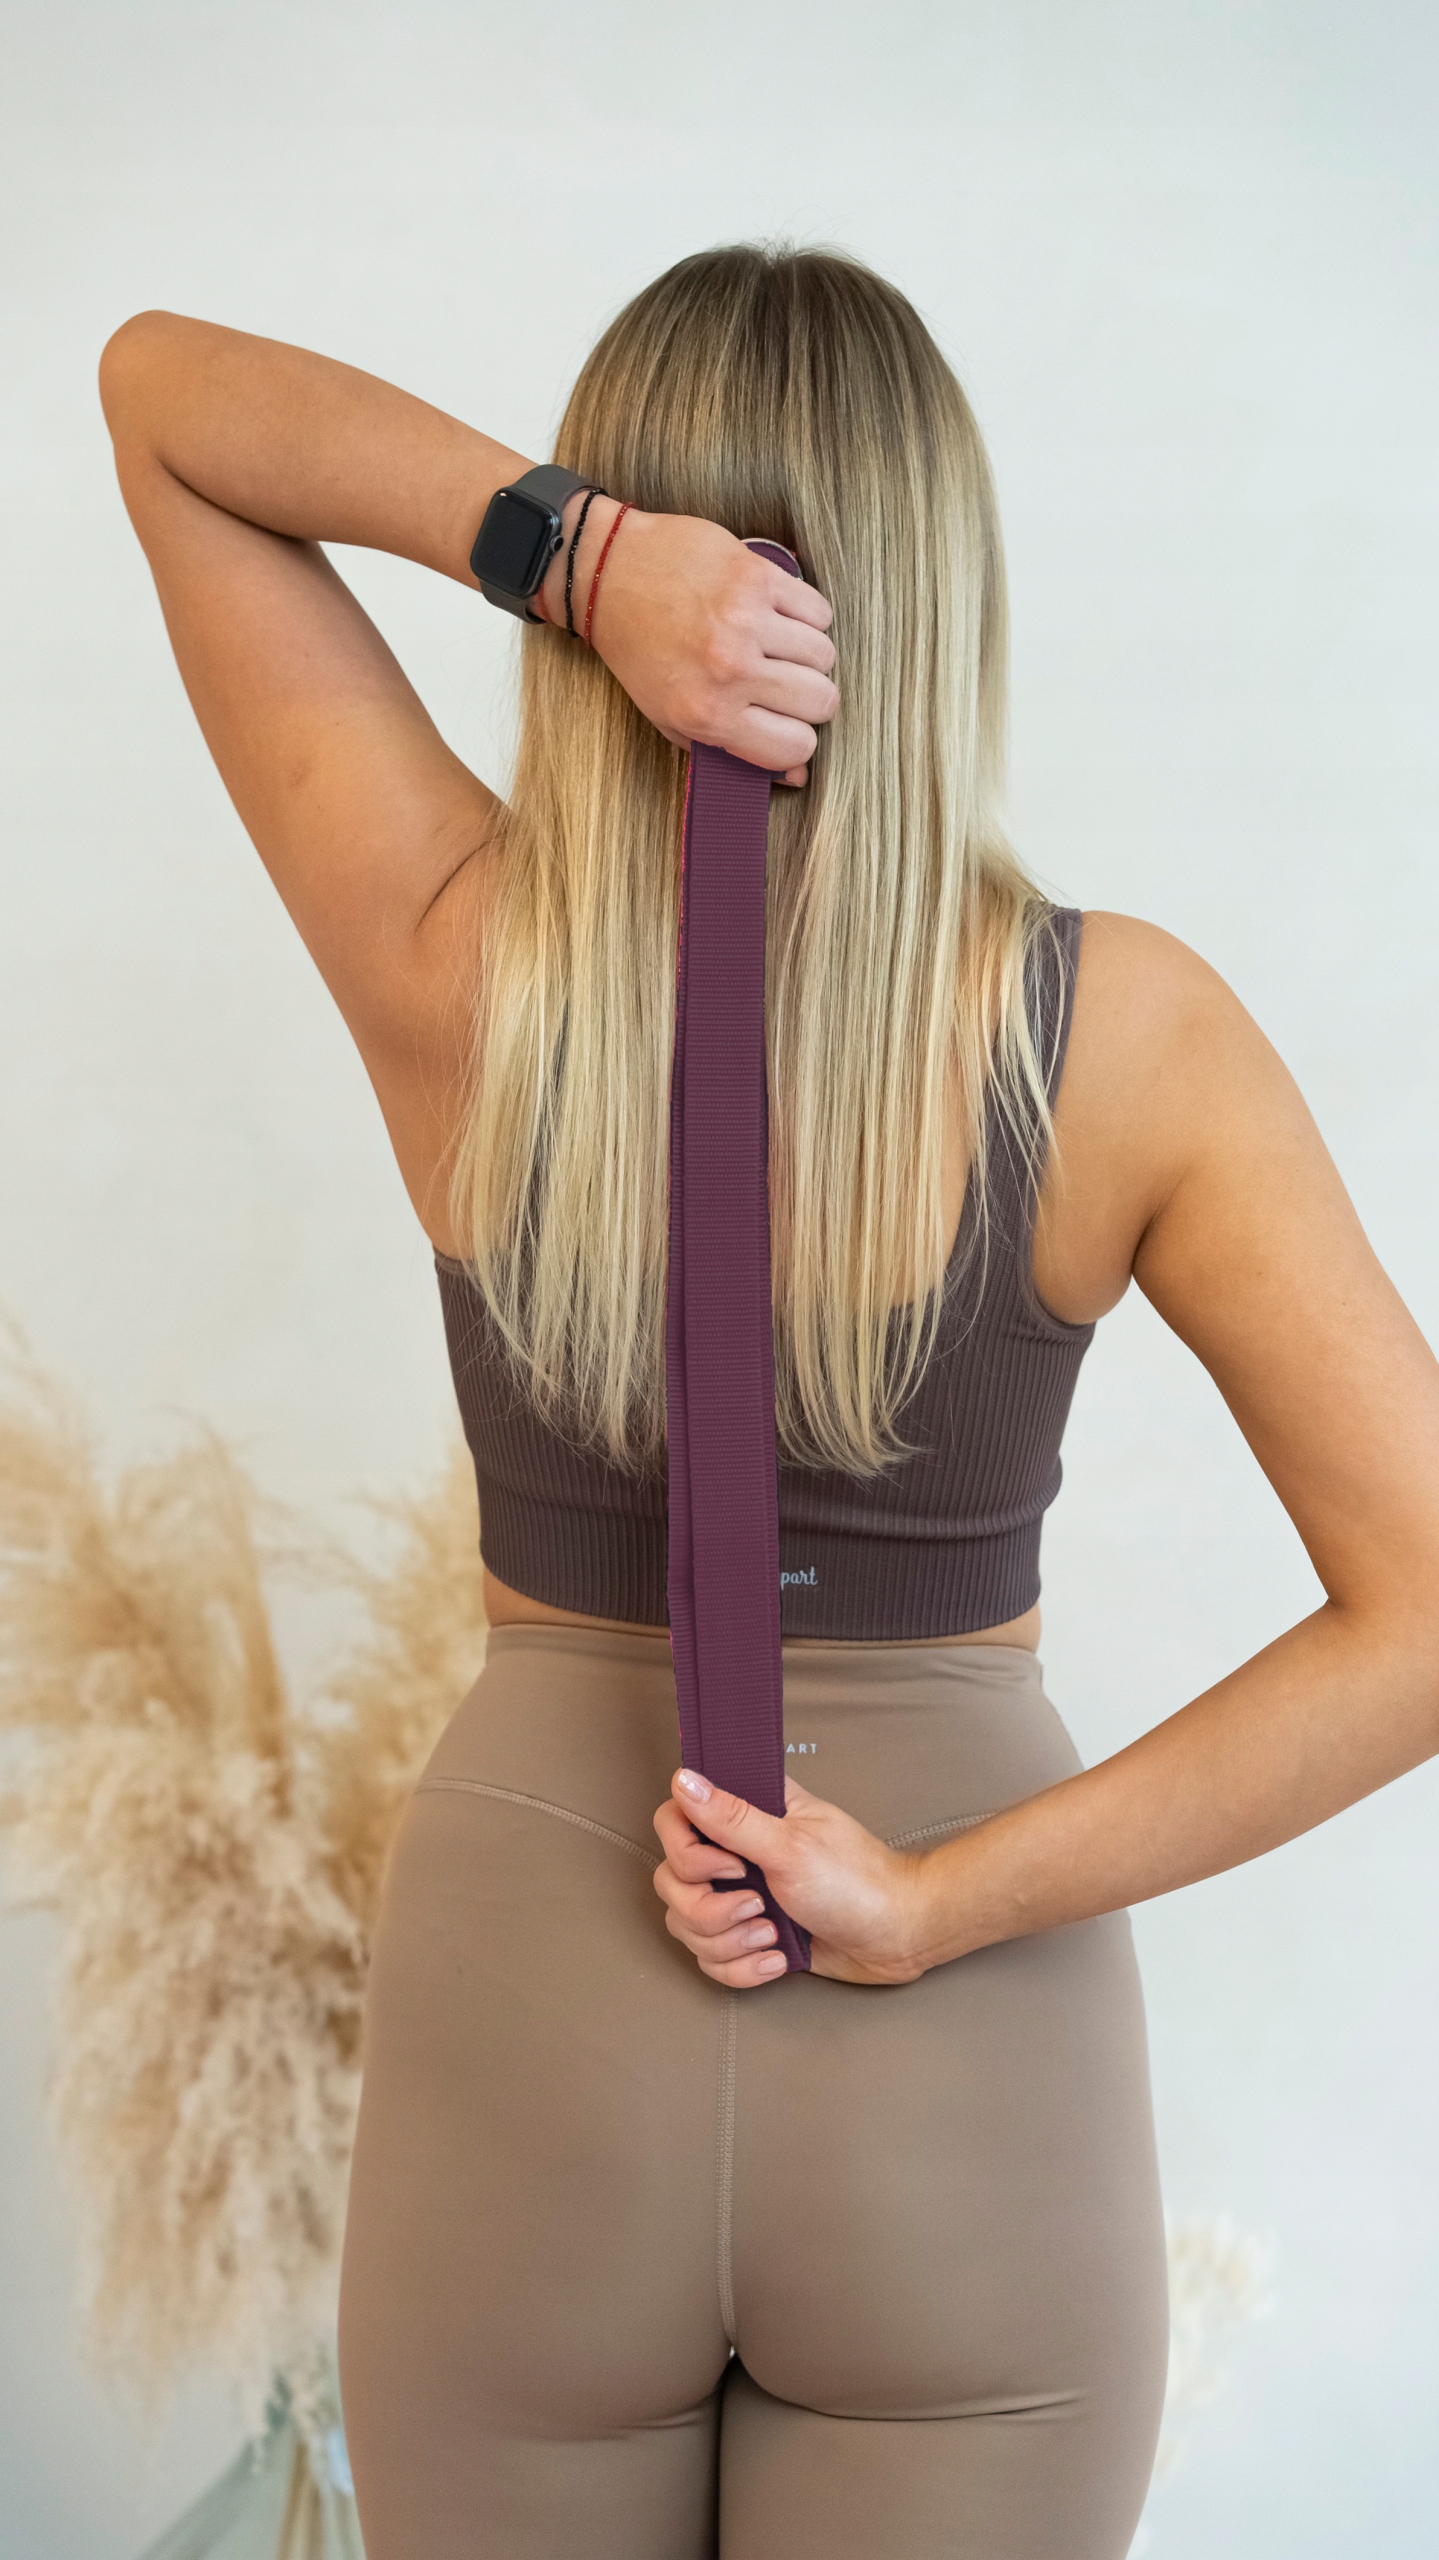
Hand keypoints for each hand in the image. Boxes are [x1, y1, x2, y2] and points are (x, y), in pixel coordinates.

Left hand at [541, 499, 836, 785]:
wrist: (609, 574)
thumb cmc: (640, 652)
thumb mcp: (671, 719)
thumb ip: (732, 751)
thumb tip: (796, 772)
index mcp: (708, 714)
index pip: (797, 746)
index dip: (798, 737)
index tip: (787, 723)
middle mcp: (731, 669)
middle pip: (821, 701)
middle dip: (810, 699)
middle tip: (785, 684)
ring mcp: (747, 619)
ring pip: (824, 655)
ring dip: (809, 656)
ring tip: (779, 647)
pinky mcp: (758, 576)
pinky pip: (818, 610)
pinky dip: (808, 617)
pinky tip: (781, 617)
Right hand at [652, 1767, 932, 1987]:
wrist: (896, 1936)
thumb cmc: (856, 1881)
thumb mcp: (791, 1846)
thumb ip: (731, 1818)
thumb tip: (684, 1780)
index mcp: (746, 1813)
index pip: (673, 1821)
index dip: (691, 1852)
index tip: (734, 1865)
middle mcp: (734, 1852)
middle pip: (671, 1883)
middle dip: (710, 1910)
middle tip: (758, 1907)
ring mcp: (738, 1896)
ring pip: (686, 1926)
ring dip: (730, 1942)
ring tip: (773, 1935)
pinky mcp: (748, 1936)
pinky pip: (710, 1960)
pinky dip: (742, 1968)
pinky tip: (777, 1957)